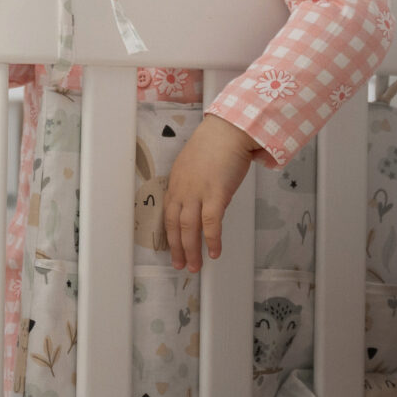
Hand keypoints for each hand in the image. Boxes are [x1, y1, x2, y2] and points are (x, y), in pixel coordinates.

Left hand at [163, 117, 259, 268]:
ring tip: (194, 267)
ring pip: (188, 229)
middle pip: (174, 225)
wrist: (230, 129)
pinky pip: (211, 224)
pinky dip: (212, 240)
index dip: (169, 234)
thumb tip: (201, 198)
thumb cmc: (216, 142)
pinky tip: (214, 252)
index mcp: (176, 181)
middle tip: (179, 265)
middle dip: (177, 249)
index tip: (171, 247)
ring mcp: (198, 192)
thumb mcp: (195, 163)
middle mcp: (183, 189)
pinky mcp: (216, 193)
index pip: (167, 214)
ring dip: (191, 251)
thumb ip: (194, 182)